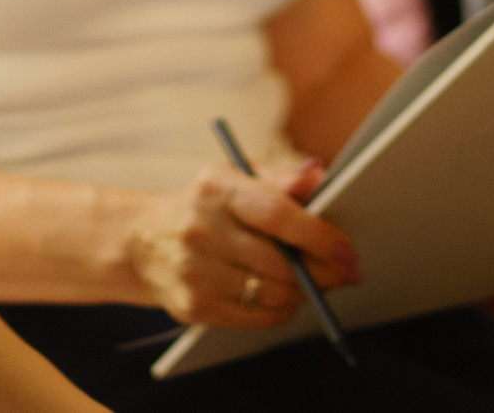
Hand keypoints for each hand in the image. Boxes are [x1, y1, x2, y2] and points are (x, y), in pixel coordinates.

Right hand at [123, 159, 359, 329]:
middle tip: (345, 272)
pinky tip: (286, 297)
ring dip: (304, 293)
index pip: (277, 214)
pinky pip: (256, 317)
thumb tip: (319, 175)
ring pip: (272, 294)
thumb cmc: (207, 204)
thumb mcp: (237, 176)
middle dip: (322, 271)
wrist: (146, 241)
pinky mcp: (193, 307)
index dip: (319, 236)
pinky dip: (281, 310)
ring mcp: (194, 272)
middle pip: (280, 263)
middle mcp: (200, 229)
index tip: (348, 251)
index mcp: (215, 188)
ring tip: (315, 282)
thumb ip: (281, 177)